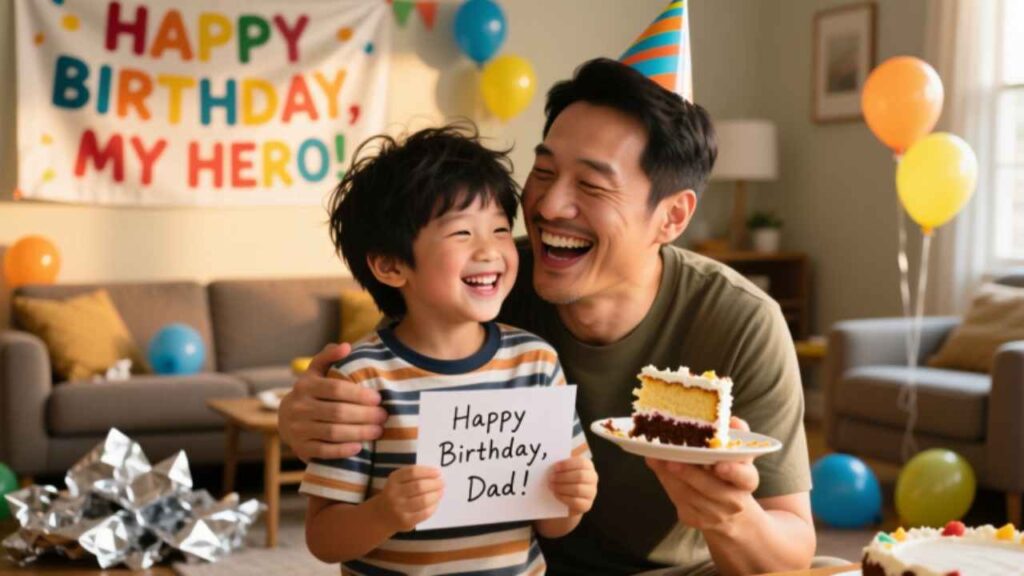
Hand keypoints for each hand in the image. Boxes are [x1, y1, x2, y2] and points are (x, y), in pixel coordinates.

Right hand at [279, 343, 387, 460]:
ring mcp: (298, 429)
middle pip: (337, 412)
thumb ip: (329, 357)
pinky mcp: (300, 448)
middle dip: (365, 415)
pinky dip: (343, 450)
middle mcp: (298, 407)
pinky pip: (324, 451)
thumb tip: (346, 346)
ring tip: (378, 430)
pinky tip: (359, 447)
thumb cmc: (311, 392)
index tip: (378, 398)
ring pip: (333, 432)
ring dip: (359, 432)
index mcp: (305, 385)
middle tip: (383, 416)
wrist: (286, 420)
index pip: (336, 389)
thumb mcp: (316, 371)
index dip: (359, 394)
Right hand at [375, 466, 444, 531]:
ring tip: (441, 492)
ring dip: (436, 495)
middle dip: (434, 484)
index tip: (438, 472)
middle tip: (442, 483)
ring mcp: (399, 508)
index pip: (413, 472)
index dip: (427, 472)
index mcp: (393, 479)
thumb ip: (413, 476)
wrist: (382, 515)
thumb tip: (435, 475)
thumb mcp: (398, 481)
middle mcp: (394, 493)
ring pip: (423, 500)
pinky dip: (433, 507)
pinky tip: (436, 503)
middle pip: (419, 486)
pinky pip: (424, 513)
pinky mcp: (405, 521)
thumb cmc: (395, 494)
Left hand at [550, 457, 597, 514]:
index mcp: (588, 466)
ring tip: (551, 486)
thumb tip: (552, 465)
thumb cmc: (565, 480)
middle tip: (551, 478)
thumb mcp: (565, 470)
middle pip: (580, 476)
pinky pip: (575, 502)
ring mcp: (591, 492)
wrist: (568, 498)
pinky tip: (556, 494)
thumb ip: (562, 466)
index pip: (581, 463)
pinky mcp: (587, 505)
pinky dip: (563, 497)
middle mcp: (592, 478)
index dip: (567, 465)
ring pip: (578, 489)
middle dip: (563, 477)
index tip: (555, 467)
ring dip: (562, 487)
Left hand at [645, 417, 758, 533]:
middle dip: (689, 475)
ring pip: (689, 495)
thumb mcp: (738, 456)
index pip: (744, 477)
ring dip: (670, 477)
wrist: (731, 515)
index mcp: (747, 481)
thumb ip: (737, 437)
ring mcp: (715, 514)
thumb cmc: (731, 476)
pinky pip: (678, 501)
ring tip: (656, 460)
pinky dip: (667, 483)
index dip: (733, 471)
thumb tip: (732, 420)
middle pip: (710, 488)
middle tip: (671, 461)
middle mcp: (734, 501)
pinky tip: (658, 468)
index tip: (719, 466)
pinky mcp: (697, 521)